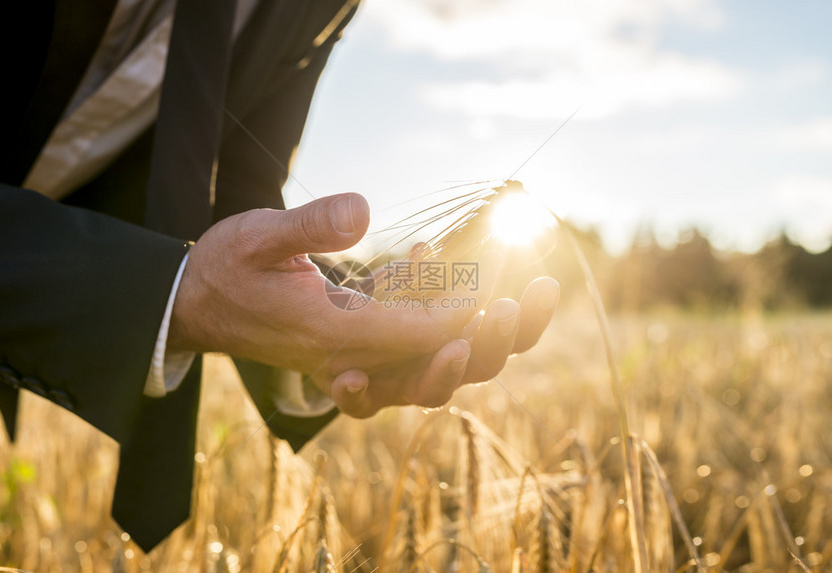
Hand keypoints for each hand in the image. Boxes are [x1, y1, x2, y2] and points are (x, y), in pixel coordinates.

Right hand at [169, 193, 558, 417]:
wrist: (198, 304)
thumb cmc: (226, 269)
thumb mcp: (257, 236)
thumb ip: (308, 226)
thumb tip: (363, 210)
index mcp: (331, 337)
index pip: (413, 339)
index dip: (457, 315)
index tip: (493, 284)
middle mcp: (352, 361)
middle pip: (439, 374)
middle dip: (491, 341)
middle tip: (529, 297)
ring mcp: (359, 361)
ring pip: (436, 373)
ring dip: (483, 341)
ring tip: (521, 296)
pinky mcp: (362, 349)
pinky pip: (414, 349)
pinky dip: (437, 312)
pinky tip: (424, 253)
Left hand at [327, 276, 558, 417]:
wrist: (307, 327)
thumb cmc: (362, 296)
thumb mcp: (390, 274)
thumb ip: (412, 269)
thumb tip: (423, 249)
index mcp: (459, 335)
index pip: (509, 334)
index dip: (533, 317)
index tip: (545, 284)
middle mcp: (434, 365)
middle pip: (481, 366)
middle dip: (498, 340)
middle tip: (507, 308)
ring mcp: (397, 383)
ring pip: (430, 393)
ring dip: (445, 374)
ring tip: (454, 349)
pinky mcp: (356, 393)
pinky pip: (361, 405)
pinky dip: (358, 395)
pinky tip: (351, 378)